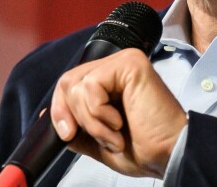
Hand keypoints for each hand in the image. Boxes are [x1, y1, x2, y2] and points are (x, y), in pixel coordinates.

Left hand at [50, 48, 186, 178]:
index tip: (67, 134)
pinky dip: (99, 113)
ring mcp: (124, 61)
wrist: (169, 156)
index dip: (61, 110)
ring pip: (77, 85)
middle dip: (74, 116)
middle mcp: (116, 65)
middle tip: (99, 137)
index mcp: (110, 81)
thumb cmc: (145, 149)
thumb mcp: (99, 140)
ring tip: (116, 133)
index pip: (70, 83)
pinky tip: (120, 123)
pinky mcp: (130, 63)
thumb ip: (76, 126)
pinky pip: (91, 85)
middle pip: (68, 81)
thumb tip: (47, 116)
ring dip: (92, 121)